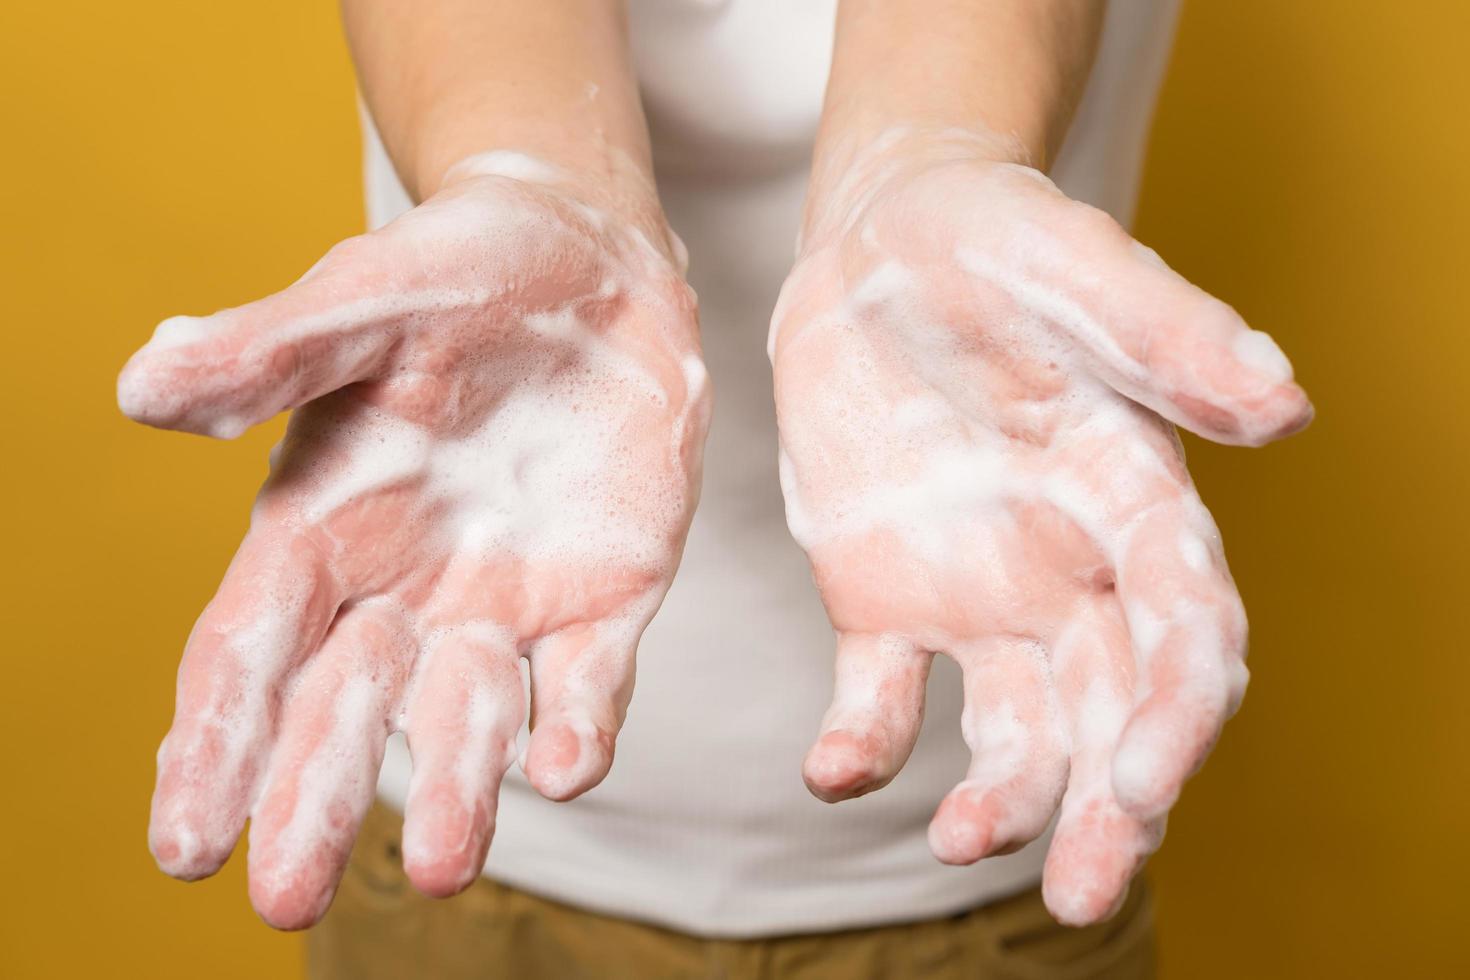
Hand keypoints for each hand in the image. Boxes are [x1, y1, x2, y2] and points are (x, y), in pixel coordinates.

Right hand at [119, 153, 709, 928]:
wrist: (586, 262)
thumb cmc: (456, 274)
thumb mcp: (363, 300)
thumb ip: (268, 349)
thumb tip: (143, 387)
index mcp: (320, 528)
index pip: (248, 655)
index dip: (211, 746)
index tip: (185, 845)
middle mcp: (403, 590)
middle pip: (344, 715)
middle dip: (315, 802)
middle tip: (289, 900)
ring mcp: (505, 604)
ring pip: (468, 721)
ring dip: (457, 792)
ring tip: (446, 867)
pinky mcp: (603, 598)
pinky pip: (587, 682)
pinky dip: (577, 725)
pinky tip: (565, 764)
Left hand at [771, 128, 1310, 925]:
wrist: (881, 248)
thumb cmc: (997, 246)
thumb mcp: (1078, 269)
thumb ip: (1169, 335)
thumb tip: (1285, 405)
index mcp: (1137, 502)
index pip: (1187, 636)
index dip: (1175, 718)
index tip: (1141, 786)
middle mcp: (1073, 574)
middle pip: (1113, 717)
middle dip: (1108, 810)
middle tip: (1078, 894)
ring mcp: (978, 599)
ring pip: (1015, 731)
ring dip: (1000, 802)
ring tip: (958, 841)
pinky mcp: (884, 603)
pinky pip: (881, 699)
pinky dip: (864, 745)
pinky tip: (833, 770)